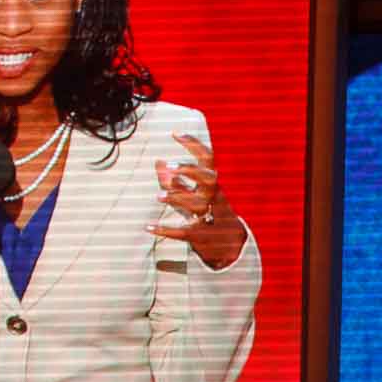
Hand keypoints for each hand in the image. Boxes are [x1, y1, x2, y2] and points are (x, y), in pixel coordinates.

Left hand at [149, 134, 244, 269]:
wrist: (232, 248)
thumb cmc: (210, 215)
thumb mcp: (194, 196)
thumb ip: (176, 181)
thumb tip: (158, 162)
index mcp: (213, 185)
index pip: (208, 160)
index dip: (193, 145)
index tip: (175, 134)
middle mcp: (214, 199)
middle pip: (208, 179)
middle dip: (191, 170)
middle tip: (171, 166)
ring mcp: (209, 218)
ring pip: (197, 205)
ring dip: (177, 198)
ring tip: (158, 197)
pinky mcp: (201, 237)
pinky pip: (183, 232)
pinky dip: (165, 230)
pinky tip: (149, 227)